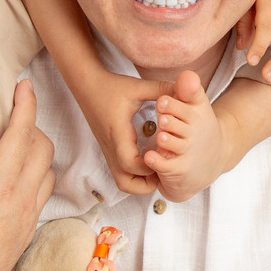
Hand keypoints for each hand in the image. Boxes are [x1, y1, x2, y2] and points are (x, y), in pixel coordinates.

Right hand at [0, 79, 55, 270]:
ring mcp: (28, 215)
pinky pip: (43, 195)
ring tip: (18, 148)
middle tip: (14, 119)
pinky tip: (17, 182)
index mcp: (1, 182)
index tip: (24, 86)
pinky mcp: (28, 232)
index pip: (23, 132)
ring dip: (39, 154)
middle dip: (33, 127)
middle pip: (43, 148)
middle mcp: (22, 196)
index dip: (26, 104)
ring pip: (49, 172)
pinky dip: (37, 178)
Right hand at [67, 66, 169, 195]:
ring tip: (156, 167)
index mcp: (119, 134)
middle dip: (146, 184)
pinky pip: (120, 172)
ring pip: (121, 180)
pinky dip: (134, 174)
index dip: (149, 167)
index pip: (130, 164)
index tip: (164, 156)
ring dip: (139, 181)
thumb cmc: (111, 86)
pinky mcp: (108, 150)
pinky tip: (147, 160)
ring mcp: (108, 151)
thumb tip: (184, 91)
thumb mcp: (137, 86)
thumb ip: (161, 90)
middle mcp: (111, 147)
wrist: (87, 85)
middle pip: (124, 183)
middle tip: (163, 170)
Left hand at [143, 69, 234, 201]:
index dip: (174, 105)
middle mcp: (194, 133)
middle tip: (161, 119)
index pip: (187, 108)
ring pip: (177, 146)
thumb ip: (188, 90)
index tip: (161, 100)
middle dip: (171, 123)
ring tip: (160, 137)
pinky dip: (159, 162)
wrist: (213, 157)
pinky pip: (168, 166)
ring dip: (168, 142)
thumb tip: (187, 74)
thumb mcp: (196, 106)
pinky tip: (149, 157)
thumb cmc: (196, 126)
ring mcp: (187, 152)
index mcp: (197, 114)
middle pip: (183, 127)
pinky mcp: (179, 169)